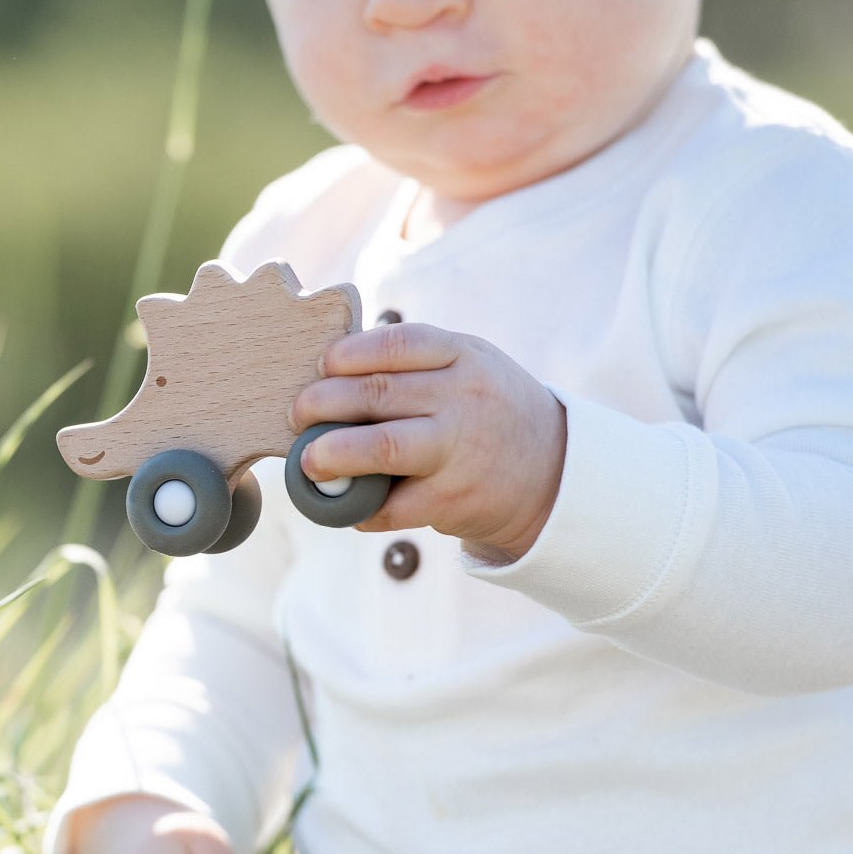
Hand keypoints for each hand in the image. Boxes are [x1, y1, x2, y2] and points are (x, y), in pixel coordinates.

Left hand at [288, 322, 566, 559]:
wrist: (554, 475)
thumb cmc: (491, 414)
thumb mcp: (471, 367)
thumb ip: (417, 363)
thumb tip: (331, 366)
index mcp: (463, 357)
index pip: (395, 345)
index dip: (347, 355)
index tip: (320, 366)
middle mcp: (462, 400)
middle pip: (376, 395)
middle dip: (323, 404)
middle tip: (298, 415)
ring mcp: (459, 451)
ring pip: (381, 448)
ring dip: (333, 454)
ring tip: (308, 462)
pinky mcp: (453, 500)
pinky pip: (392, 506)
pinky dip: (360, 508)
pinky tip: (347, 507)